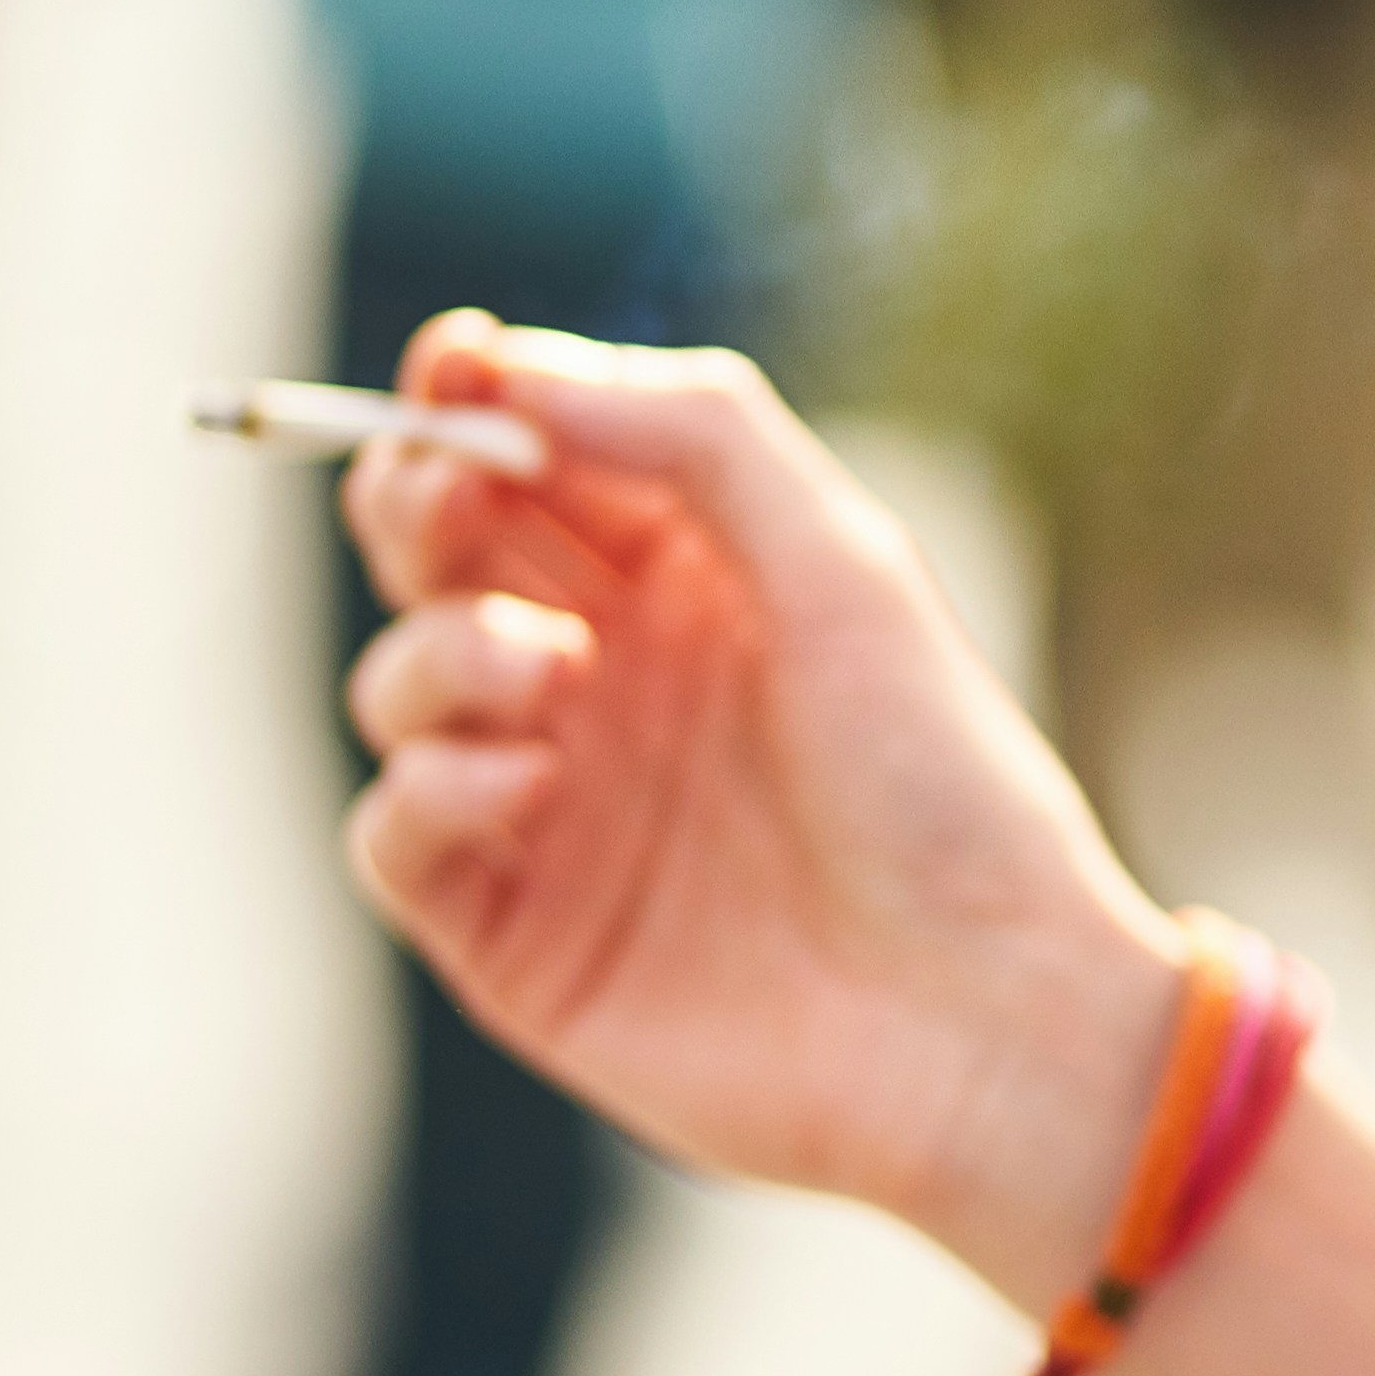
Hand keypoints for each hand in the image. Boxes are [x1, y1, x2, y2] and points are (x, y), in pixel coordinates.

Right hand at [339, 322, 1174, 1299]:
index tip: (452, 360)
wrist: (983, 1015)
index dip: (467, 398)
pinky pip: (391, 835)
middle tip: (449, 494)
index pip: (529, 459)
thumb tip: (508, 369)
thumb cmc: (942, 787)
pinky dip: (428, 788)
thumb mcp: (845, 564)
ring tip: (553, 674)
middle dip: (416, 501)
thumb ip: (693, 438)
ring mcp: (549, 807)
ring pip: (398, 683)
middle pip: (434, 554)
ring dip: (443, 650)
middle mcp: (604, 681)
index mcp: (686, 581)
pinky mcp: (514, 935)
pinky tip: (525, 781)